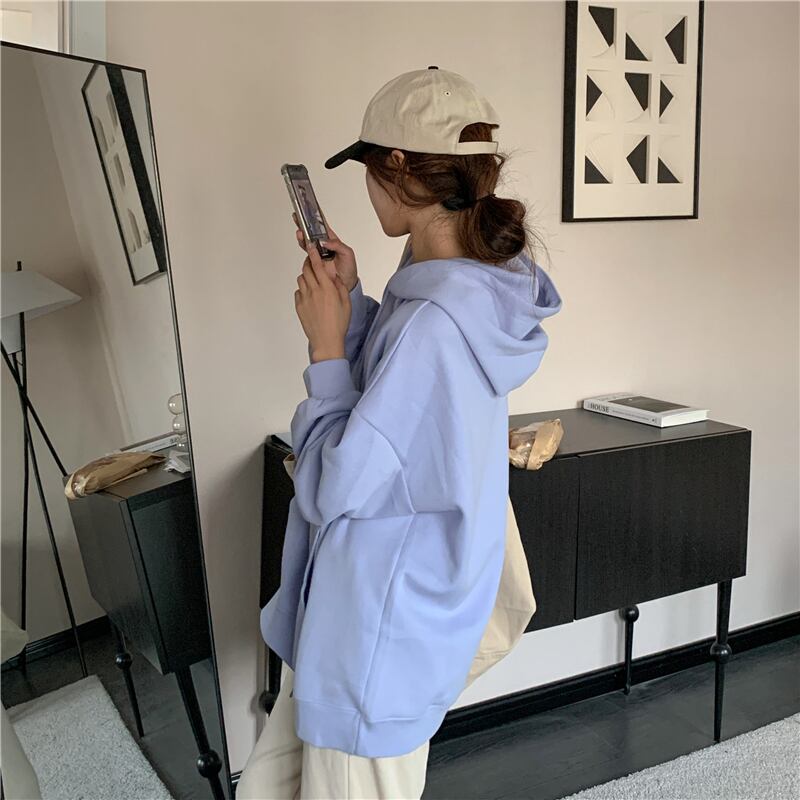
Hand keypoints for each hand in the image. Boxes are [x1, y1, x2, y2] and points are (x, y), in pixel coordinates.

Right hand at [292, 212, 358, 291]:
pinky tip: (302, 240)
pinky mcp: (313, 261)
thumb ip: (338, 246)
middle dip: (304, 222)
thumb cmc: (349, 268)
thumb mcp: (348, 254)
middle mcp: (323, 245)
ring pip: (307, 240)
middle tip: (299, 215)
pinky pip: (306, 251)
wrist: (347, 284)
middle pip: (311, 231)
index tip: (310, 207)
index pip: (323, 225)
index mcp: (332, 240)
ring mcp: (317, 253)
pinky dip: (303, 245)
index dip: (317, 216)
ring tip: (300, 230)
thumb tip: (325, 241)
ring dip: (303, 234)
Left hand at [295, 241, 349, 362]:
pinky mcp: (299, 306)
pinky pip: (298, 292)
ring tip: (313, 282)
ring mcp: (304, 298)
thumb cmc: (338, 323)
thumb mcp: (345, 302)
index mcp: (327, 288)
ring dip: (306, 277)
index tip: (310, 245)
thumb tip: (334, 275)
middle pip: (306, 269)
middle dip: (309, 263)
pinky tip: (311, 297)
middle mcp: (314, 291)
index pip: (317, 265)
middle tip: (313, 263)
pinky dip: (303, 290)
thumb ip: (339, 286)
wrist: (326, 340)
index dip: (313, 253)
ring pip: (301, 279)